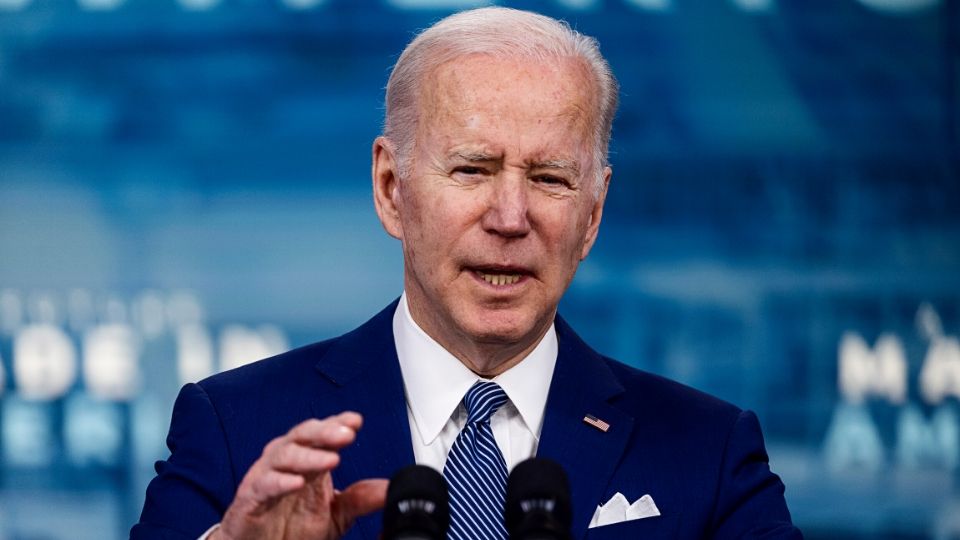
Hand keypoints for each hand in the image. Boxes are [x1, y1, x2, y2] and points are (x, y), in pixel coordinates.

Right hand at [212, 412, 386, 539]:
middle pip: (303, 435)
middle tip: (346, 434)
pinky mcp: (250, 498)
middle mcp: (286, 463)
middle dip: (325, 432)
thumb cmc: (291, 528)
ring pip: (284, 454)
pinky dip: (279, 481)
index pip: (323, 434)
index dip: (338, 424)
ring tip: (331, 459)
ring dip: (308, 456)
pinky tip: (296, 482)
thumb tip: (390, 489)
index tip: (356, 421)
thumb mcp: (335, 514)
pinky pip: (263, 484)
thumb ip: (360, 499)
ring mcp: (266, 477)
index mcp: (307, 461)